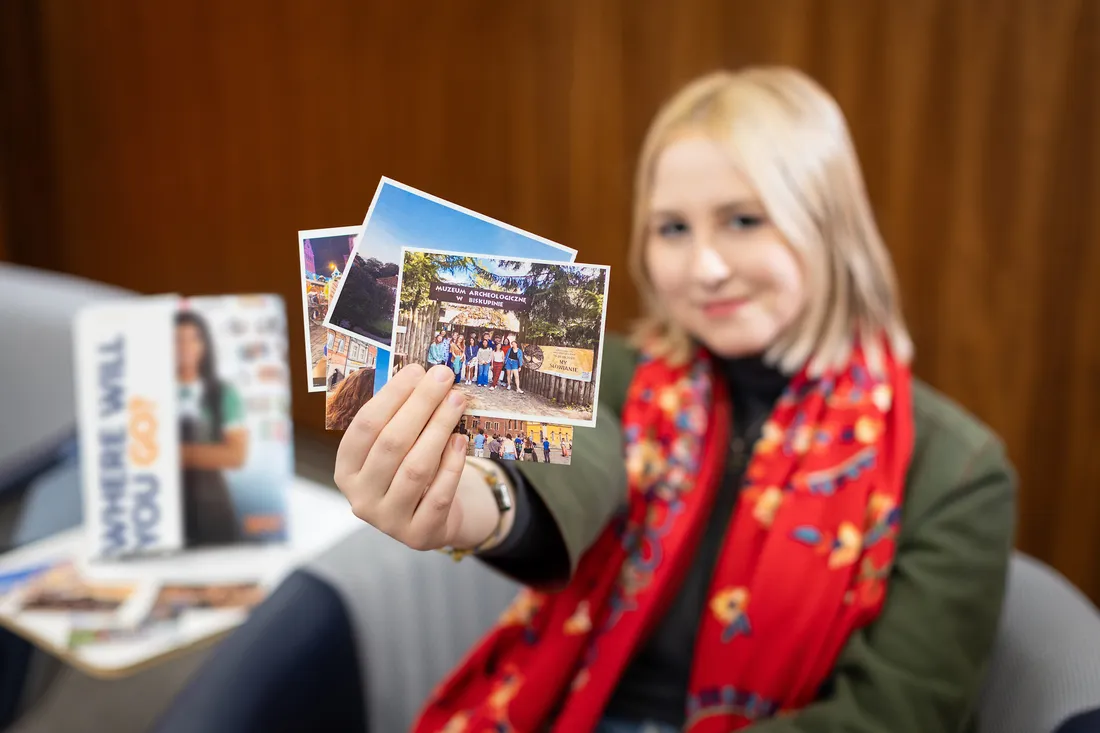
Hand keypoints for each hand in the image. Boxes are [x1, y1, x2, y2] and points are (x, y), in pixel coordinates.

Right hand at [333, 363, 502, 551]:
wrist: (430, 520)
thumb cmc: (409, 470)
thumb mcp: (394, 447)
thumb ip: (399, 417)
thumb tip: (423, 374)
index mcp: (346, 469)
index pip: (365, 426)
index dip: (391, 396)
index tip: (416, 370)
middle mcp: (360, 497)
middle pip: (392, 443)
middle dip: (420, 405)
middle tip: (443, 377)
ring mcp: (388, 520)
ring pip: (416, 467)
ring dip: (439, 428)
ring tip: (456, 401)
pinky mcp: (418, 534)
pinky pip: (439, 493)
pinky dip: (452, 464)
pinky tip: (461, 439)